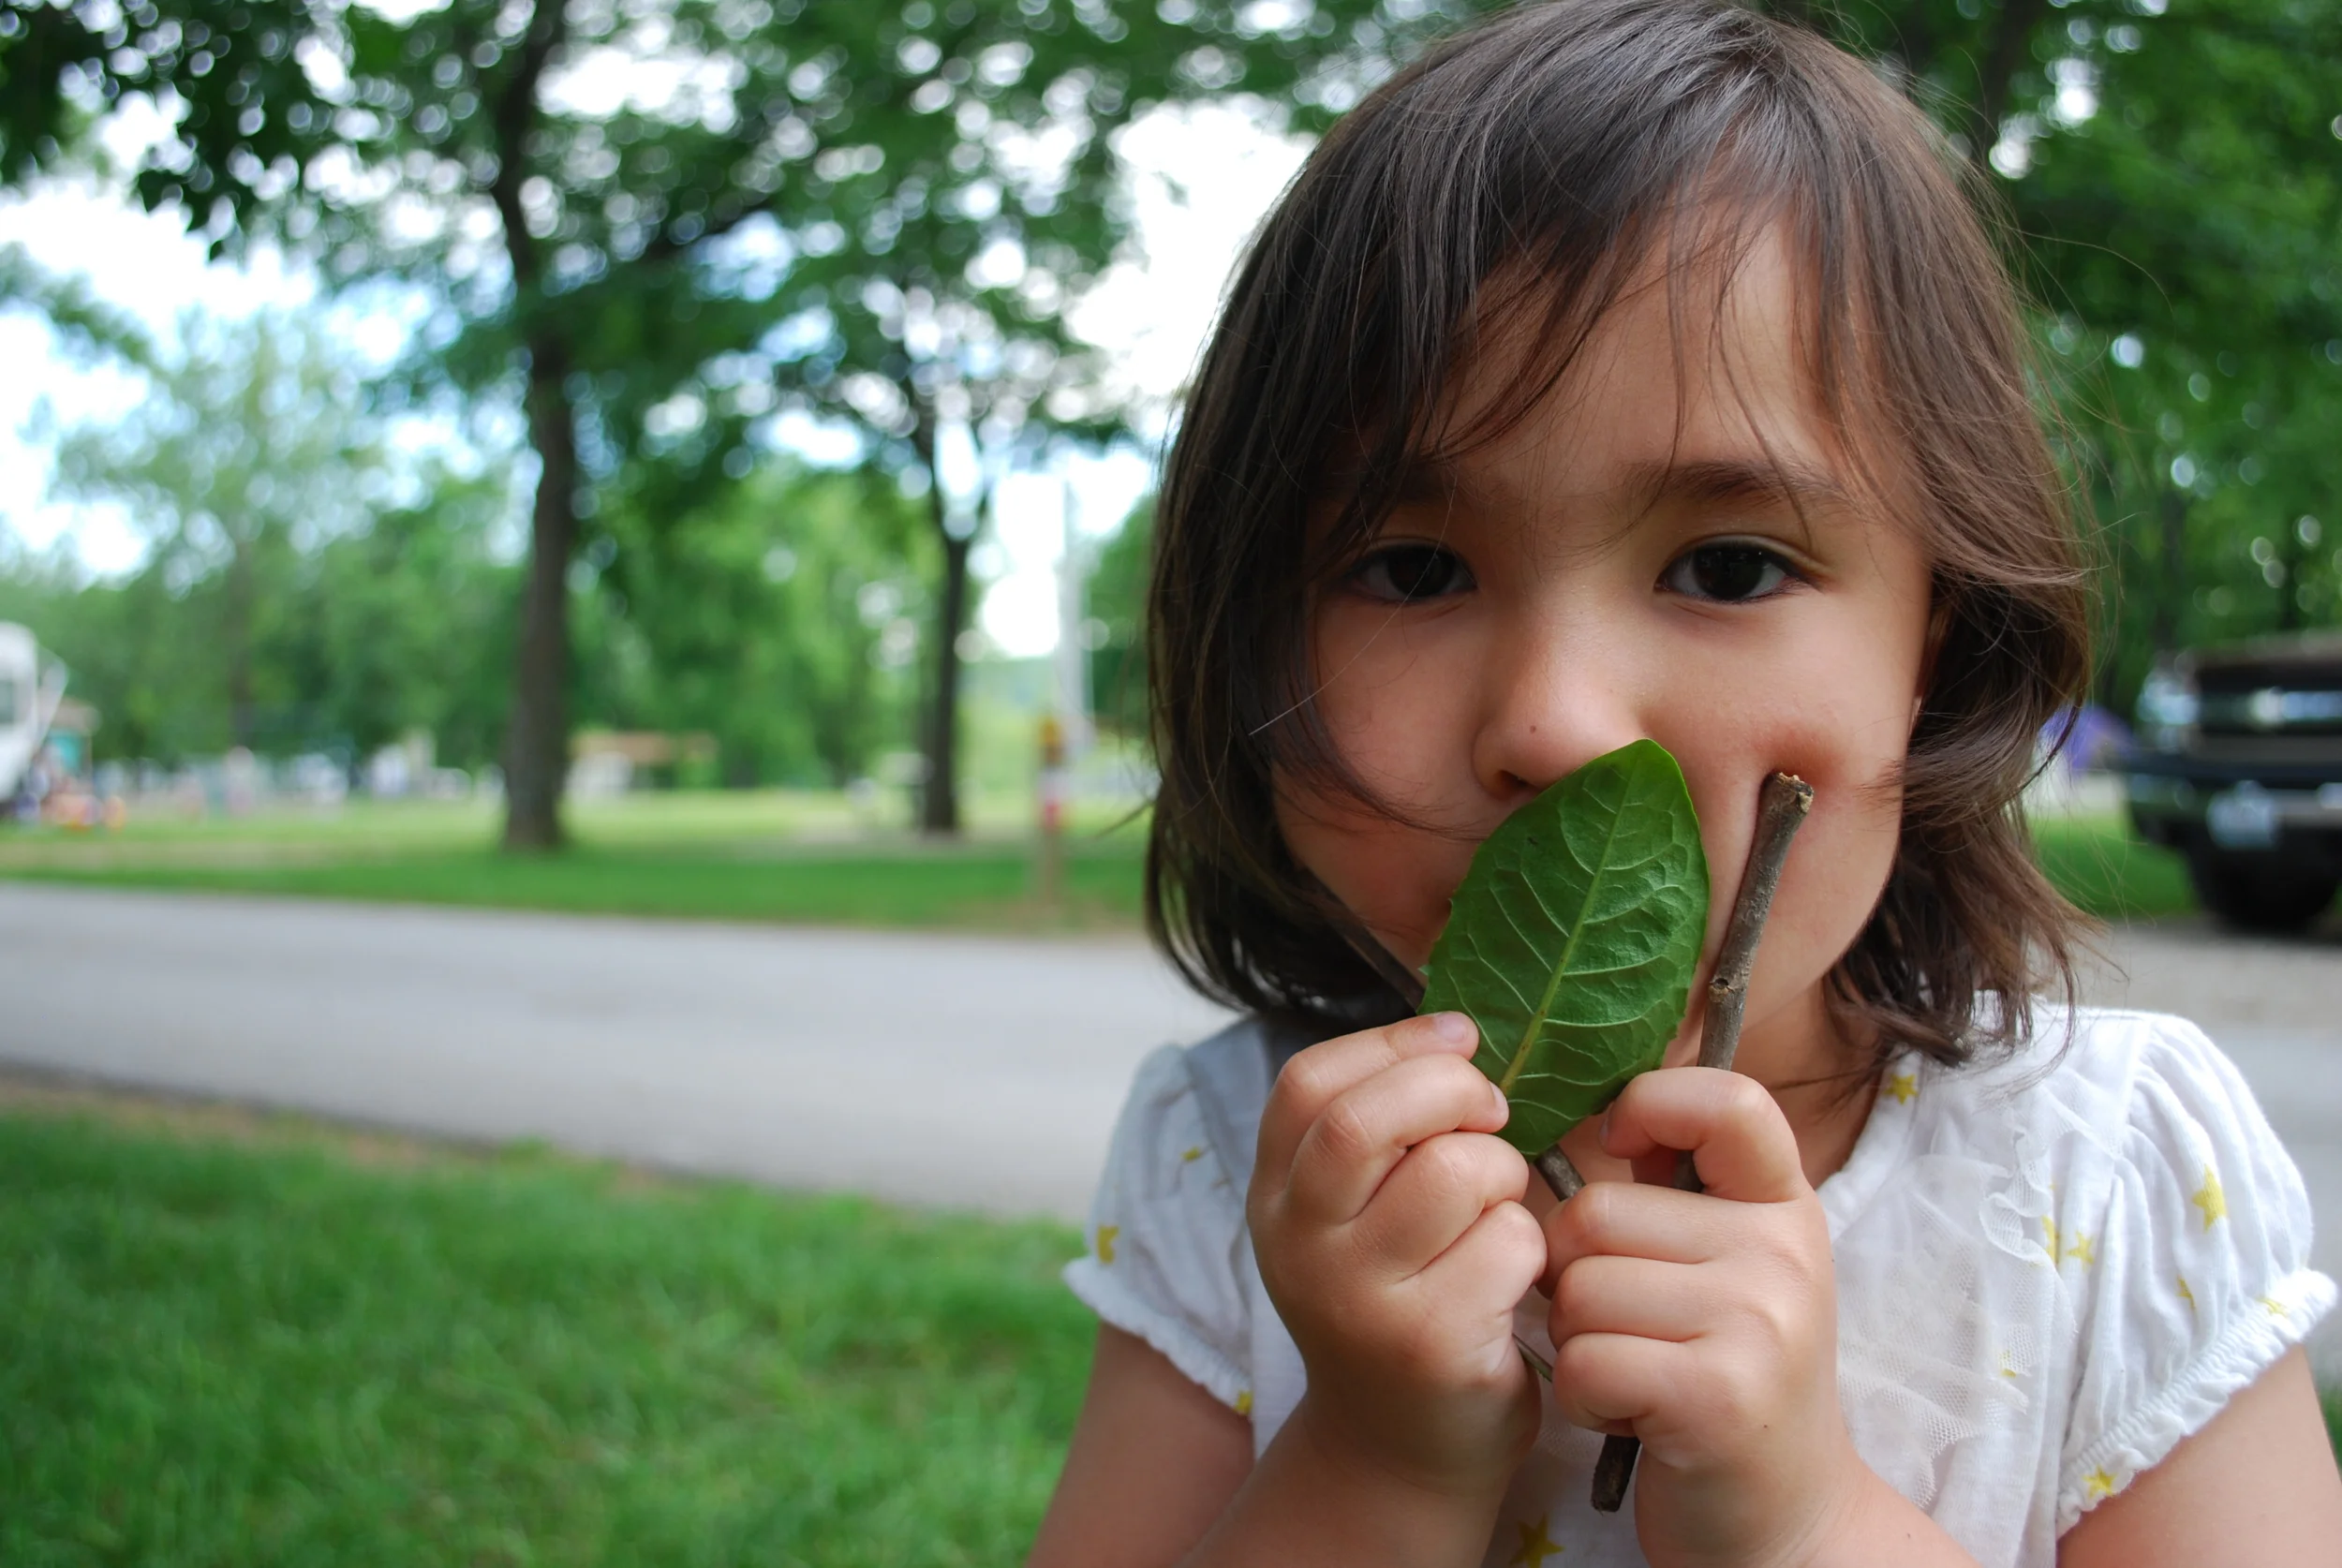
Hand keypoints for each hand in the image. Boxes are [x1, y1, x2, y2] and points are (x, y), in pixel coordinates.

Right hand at [1249, 1011, 1546, 1498]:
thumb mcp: (1351, 1214)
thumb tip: (1456, 1029)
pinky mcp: (1429, 1346)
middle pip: (1364, 1122)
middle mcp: (1299, 1247)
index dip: (1393, 1044)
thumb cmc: (1395, 1299)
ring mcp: (1358, 1301)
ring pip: (1455, 1173)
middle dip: (1452, 1091)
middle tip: (1492, 1113)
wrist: (1395, 1451)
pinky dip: (1530, 1244)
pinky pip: (1508, 1243)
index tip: (1457, 1040)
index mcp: (1275, 1197)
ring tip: (1500, 1207)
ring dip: (1505, 1171)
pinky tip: (1512, 1277)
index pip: (1308, 1083)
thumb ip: (1380, 1128)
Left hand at [1542, 1067, 1866, 1567]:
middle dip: (1578, 1275)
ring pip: (1576, 1289)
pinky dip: (1584, 1397)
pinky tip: (1633, 1416)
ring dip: (1578, 1342)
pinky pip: (1582, 1362)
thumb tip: (1596, 1105)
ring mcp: (1757, 1325)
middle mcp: (1782, 1254)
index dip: (1651, 1102)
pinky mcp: (1714, 1397)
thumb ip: (1674, 1189)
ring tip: (1638, 1373)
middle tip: (1634, 1330)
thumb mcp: (1729, 1264)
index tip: (1621, 1145)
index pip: (1728, 1099)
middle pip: (1593, 1213)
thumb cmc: (1726, 1374)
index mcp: (1784, 1205)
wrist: (1787, 1516)